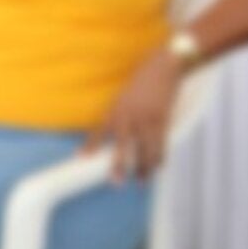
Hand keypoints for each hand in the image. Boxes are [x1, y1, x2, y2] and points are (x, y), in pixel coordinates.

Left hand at [82, 49, 183, 181]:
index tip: (83, 159)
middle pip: (121, 147)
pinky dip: (160, 157)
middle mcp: (129, 116)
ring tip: (141, 180)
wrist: (164, 66)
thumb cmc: (145, 78)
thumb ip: (121, 111)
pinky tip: (158, 167)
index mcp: (116, 108)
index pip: (99, 131)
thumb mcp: (126, 94)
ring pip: (144, 150)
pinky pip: (160, 144)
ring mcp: (146, 119)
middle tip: (116, 182)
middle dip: (118, 166)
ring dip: (143, 168)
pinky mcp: (162, 120)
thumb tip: (119, 128)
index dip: (91, 146)